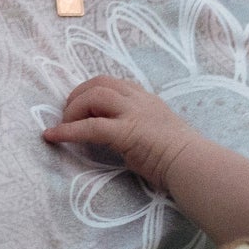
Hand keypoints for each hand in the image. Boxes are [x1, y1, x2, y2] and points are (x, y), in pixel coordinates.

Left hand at [43, 75, 197, 192]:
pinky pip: (91, 126)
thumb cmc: (181, 156)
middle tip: (66, 116)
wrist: (195, 165)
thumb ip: (138, 127)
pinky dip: (67, 130)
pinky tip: (52, 136)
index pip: (113, 83)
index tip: (80, 107)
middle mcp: (139, 100)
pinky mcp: (127, 132)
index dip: (90, 91)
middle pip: (99, 83)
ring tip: (63, 126)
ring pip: (94, 96)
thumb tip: (119, 137)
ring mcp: (134, 114)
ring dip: (72, 110)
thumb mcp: (157, 131)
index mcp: (146, 99)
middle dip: (77, 96)